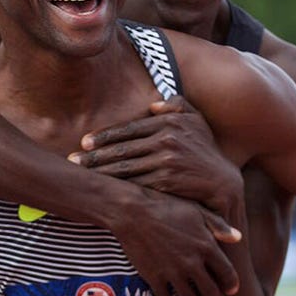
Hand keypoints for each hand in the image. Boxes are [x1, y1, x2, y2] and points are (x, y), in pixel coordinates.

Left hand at [71, 97, 244, 229]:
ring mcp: (166, 161)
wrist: (224, 183)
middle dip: (93, 156)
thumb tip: (154, 106)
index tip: (84, 142)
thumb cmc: (207, 151)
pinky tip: (102, 189)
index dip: (104, 137)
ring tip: (80, 175)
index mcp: (169, 122)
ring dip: (99, 172)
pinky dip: (117, 187)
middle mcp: (166, 139)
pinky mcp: (167, 182)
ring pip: (124, 167)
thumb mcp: (197, 122)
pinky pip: (135, 184)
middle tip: (71, 160)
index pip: (129, 129)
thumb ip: (178, 107)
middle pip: (122, 148)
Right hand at [112, 189, 241, 295]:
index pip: (227, 273)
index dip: (231, 285)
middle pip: (211, 292)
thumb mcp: (197, 211)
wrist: (134, 212)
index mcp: (207, 246)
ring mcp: (173, 272)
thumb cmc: (167, 207)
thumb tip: (238, 237)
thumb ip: (219, 226)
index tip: (231, 290)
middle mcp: (192, 263)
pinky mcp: (154, 277)